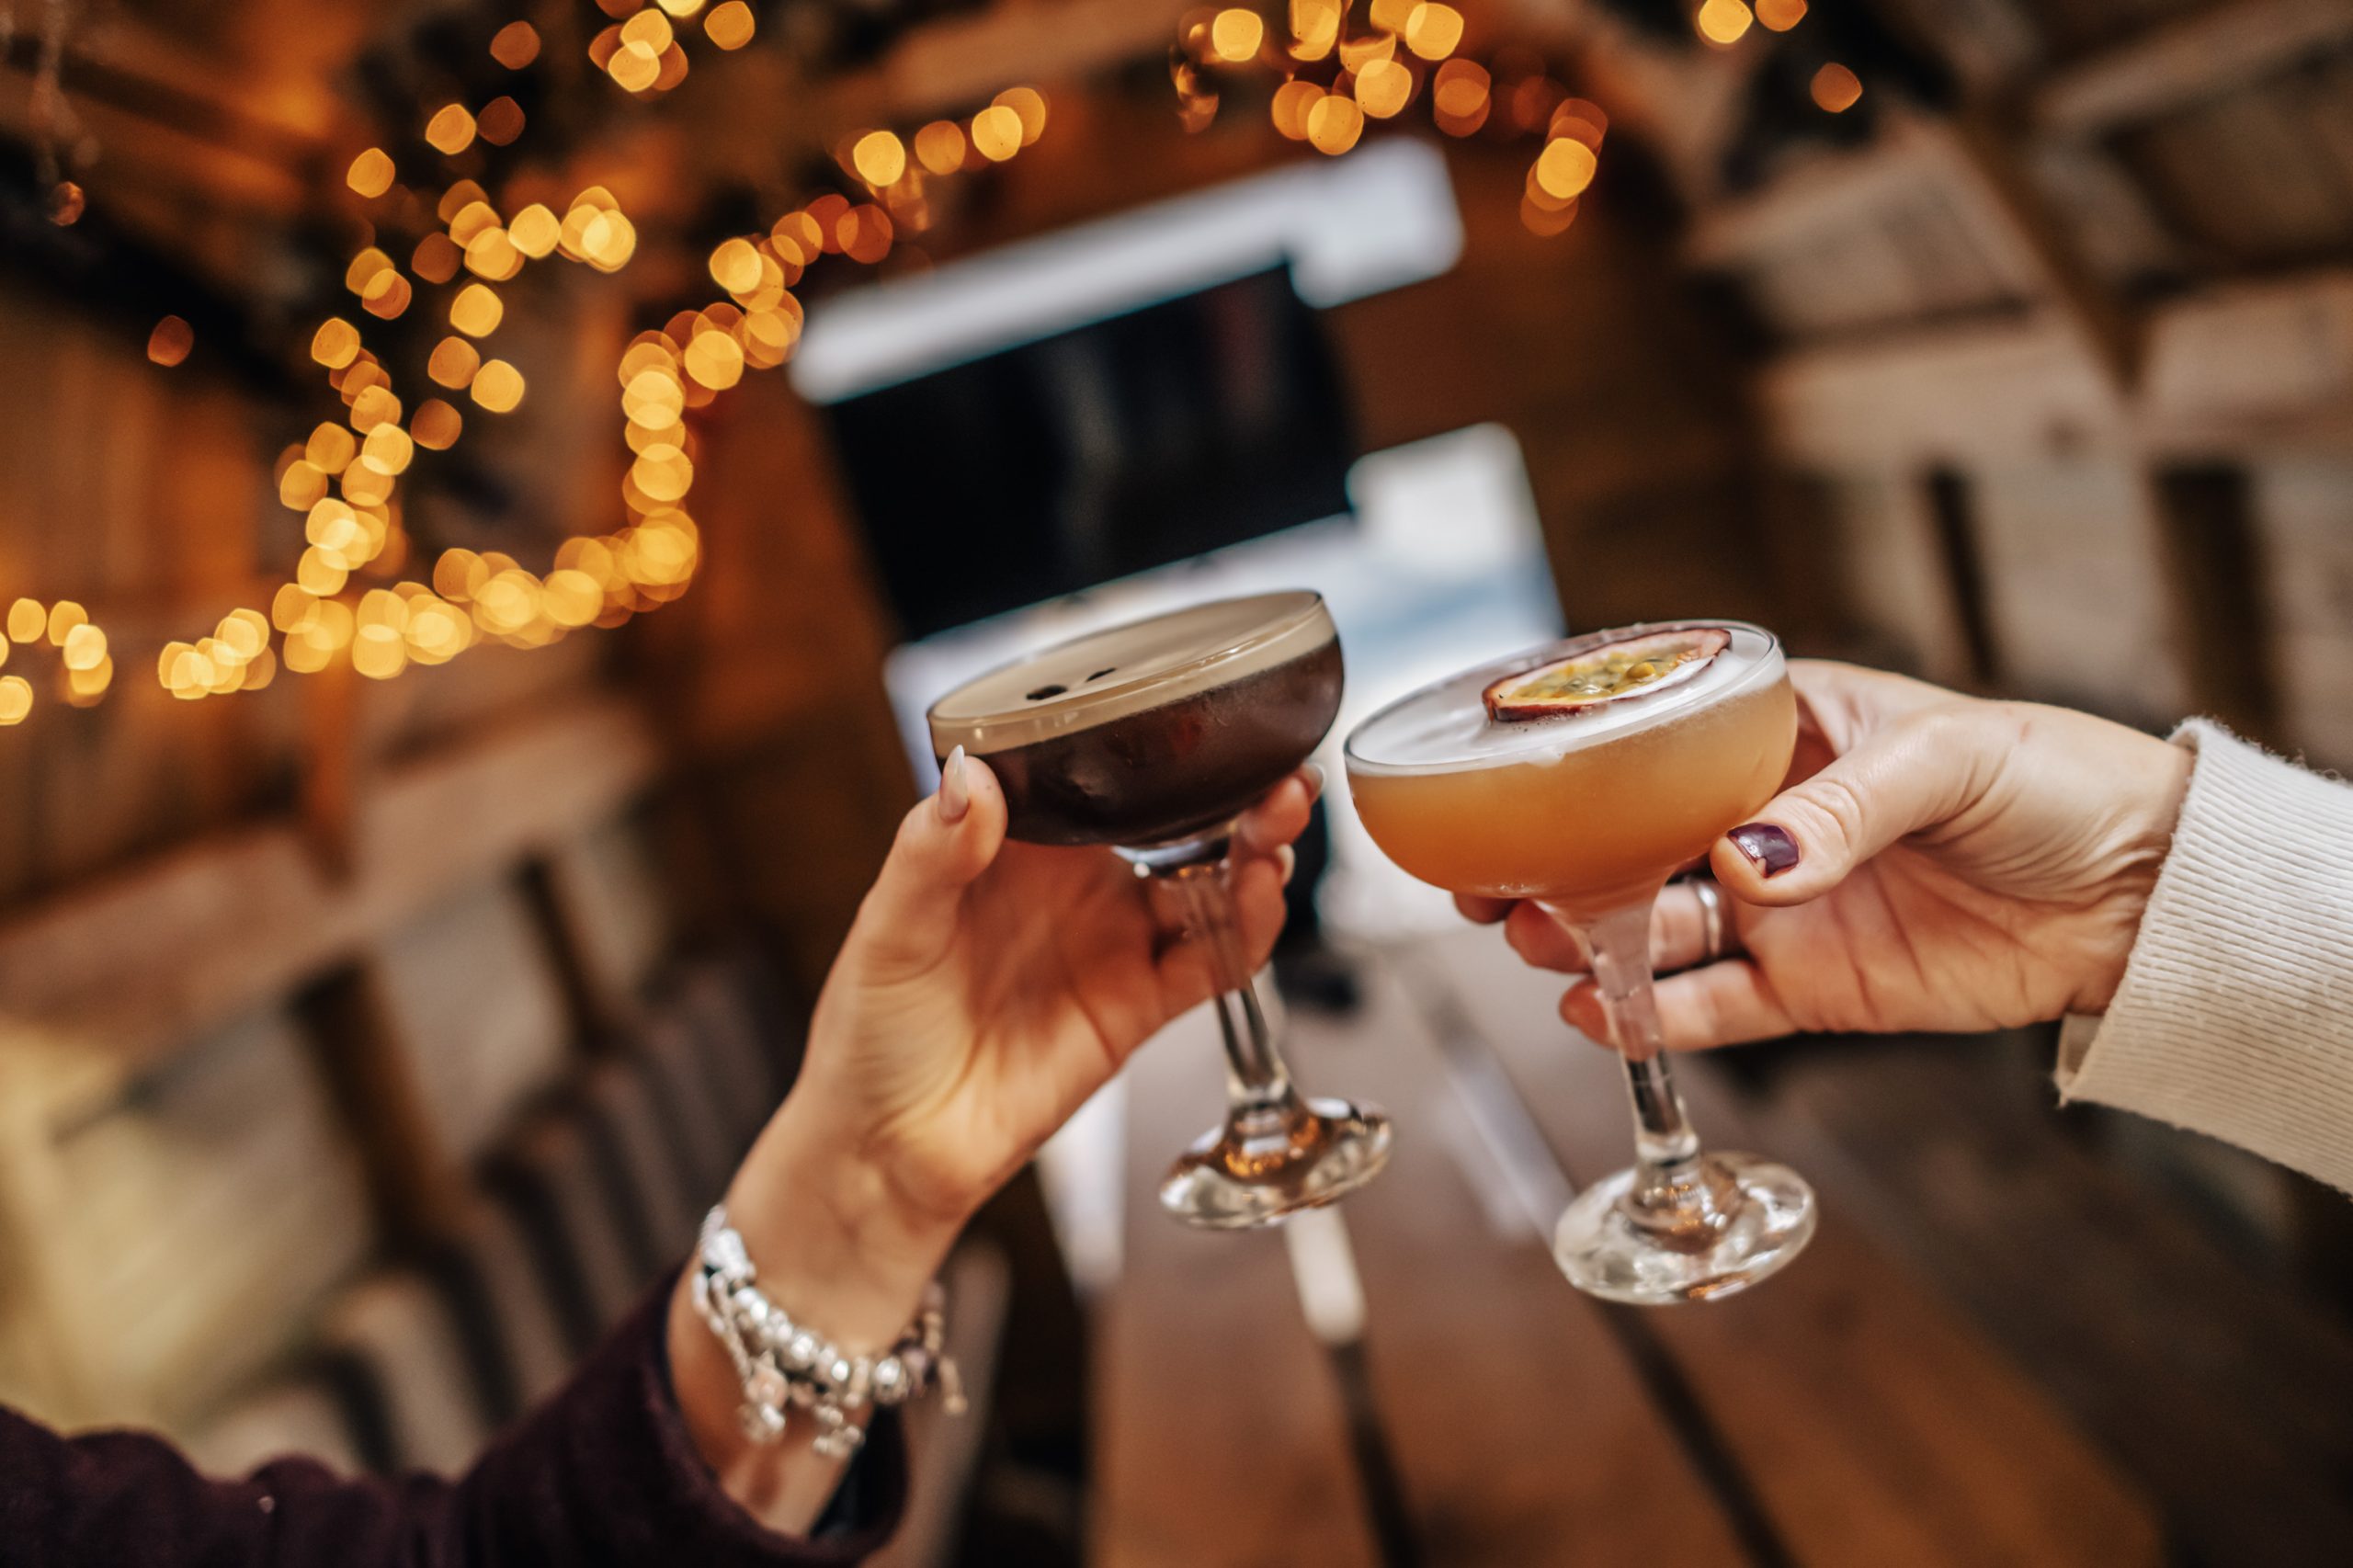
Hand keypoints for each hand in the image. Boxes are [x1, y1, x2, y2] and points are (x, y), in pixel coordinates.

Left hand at [672, 755, 1315, 1528]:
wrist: (890, 1149)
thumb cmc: (871, 1034)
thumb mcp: (888, 928)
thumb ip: (932, 850)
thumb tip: (972, 775)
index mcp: (1016, 845)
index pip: (1101, 776)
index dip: (1153, 745)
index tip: (1191, 718)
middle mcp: (1076, 885)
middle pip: (1176, 823)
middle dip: (1233, 791)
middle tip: (1272, 769)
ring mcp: (1114, 944)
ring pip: (1209, 883)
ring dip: (1255, 850)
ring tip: (1279, 821)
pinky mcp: (1140, 1006)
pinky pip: (1211, 960)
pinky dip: (1247, 928)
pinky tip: (1258, 895)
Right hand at [1458, 661, 2191, 1050]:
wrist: (2141, 896)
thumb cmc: (2052, 783)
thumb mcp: (1947, 762)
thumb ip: (1841, 810)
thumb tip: (1746, 864)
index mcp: (1781, 733)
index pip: (1655, 740)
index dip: (1573, 766)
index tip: (1504, 787)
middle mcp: (1761, 821)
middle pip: (1628, 844)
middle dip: (1553, 865)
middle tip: (1492, 887)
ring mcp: (1780, 908)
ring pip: (1654, 927)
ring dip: (1589, 939)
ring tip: (1539, 942)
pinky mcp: (1812, 988)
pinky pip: (1715, 1007)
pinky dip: (1657, 1017)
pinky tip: (1603, 1012)